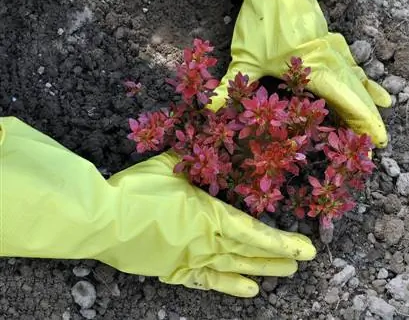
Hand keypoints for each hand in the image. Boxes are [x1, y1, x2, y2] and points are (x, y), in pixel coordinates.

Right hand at [0, 116, 315, 296]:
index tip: (307, 248)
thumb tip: (214, 120)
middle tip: (302, 261)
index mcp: (208, 215)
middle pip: (249, 252)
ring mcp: (190, 259)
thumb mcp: (168, 162)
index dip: (282, 241)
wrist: (100, 219)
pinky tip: (249, 290)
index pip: (253, 232)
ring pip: (234, 267)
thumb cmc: (135, 190)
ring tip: (285, 274)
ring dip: (261, 270)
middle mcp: (205, 242)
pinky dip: (229, 285)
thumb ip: (195, 150)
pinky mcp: (173, 271)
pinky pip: (206, 281)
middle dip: (278, 256)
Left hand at [209, 0, 391, 147]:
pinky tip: (377, 94)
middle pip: (358, 96)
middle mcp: (331, 61)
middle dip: (368, 124)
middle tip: (378, 149)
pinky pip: (355, 70)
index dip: (362, 124)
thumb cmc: (262, 21)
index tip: (375, 144)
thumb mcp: (244, 58)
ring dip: (369, 107)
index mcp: (315, 69)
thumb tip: (207, 109)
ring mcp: (335, 52)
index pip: (346, 101)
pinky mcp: (333, 45)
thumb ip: (229, 86)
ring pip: (359, 83)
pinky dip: (366, 86)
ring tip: (379, 130)